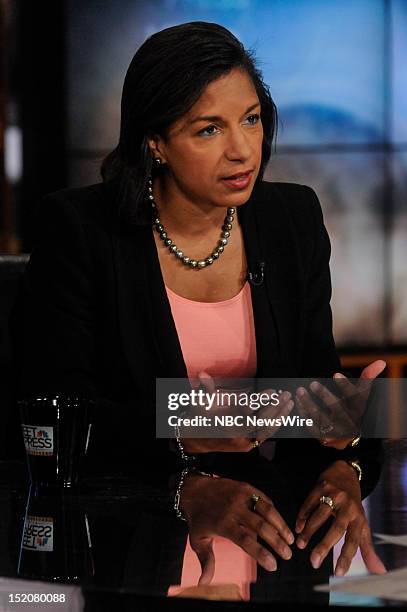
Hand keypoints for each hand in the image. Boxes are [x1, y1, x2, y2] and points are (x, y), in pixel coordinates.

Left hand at [180, 472, 294, 582]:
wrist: (193, 489)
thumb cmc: (198, 518)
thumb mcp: (198, 540)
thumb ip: (206, 561)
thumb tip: (204, 583)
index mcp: (224, 524)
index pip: (246, 541)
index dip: (261, 554)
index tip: (273, 565)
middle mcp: (234, 509)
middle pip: (261, 527)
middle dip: (277, 542)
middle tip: (288, 555)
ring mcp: (241, 496)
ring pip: (267, 510)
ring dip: (281, 525)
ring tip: (291, 539)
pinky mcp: (245, 487)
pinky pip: (264, 498)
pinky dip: (274, 510)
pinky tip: (280, 522)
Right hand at [181, 371, 293, 453]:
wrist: (196, 440)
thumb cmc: (199, 416)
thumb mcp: (198, 401)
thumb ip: (205, 387)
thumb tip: (202, 373)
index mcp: (222, 420)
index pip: (246, 410)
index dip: (260, 400)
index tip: (273, 390)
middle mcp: (233, 433)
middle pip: (259, 421)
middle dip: (274, 407)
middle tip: (285, 394)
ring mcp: (241, 442)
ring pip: (265, 430)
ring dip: (279, 416)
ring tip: (290, 403)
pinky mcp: (246, 447)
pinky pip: (264, 436)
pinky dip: (274, 426)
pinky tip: (283, 415)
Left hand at [295, 360, 385, 448]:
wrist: (349, 434)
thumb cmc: (354, 406)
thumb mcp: (362, 393)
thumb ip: (368, 377)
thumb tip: (381, 362)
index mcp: (358, 409)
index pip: (354, 397)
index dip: (345, 386)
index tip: (335, 374)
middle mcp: (348, 420)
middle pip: (336, 408)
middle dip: (324, 395)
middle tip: (313, 383)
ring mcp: (335, 430)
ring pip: (320, 417)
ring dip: (308, 403)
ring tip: (300, 390)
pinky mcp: (323, 436)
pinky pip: (311, 425)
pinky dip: (303, 413)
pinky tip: (297, 402)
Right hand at [295, 461, 385, 575]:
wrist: (346, 472)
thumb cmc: (353, 504)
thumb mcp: (362, 523)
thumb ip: (367, 548)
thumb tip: (379, 571)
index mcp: (358, 518)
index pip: (354, 541)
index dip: (347, 557)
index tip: (338, 573)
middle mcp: (348, 507)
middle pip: (337, 528)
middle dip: (324, 546)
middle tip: (313, 562)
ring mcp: (335, 495)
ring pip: (320, 515)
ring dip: (309, 531)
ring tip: (300, 544)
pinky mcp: (322, 486)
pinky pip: (310, 502)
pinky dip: (303, 515)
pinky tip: (297, 526)